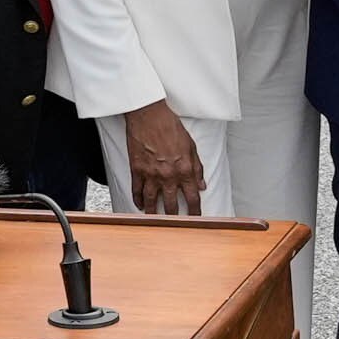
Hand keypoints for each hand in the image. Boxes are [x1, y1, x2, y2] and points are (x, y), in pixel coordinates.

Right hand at [120, 100, 210, 214]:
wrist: (148, 115)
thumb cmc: (169, 126)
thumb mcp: (191, 146)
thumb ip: (197, 167)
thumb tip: (202, 184)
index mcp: (184, 169)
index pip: (193, 197)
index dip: (196, 211)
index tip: (196, 218)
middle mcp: (168, 175)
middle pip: (172, 204)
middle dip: (175, 216)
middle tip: (176, 223)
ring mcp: (151, 174)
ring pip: (152, 201)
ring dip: (154, 213)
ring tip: (155, 219)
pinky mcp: (137, 170)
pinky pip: (137, 190)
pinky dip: (138, 200)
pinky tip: (141, 205)